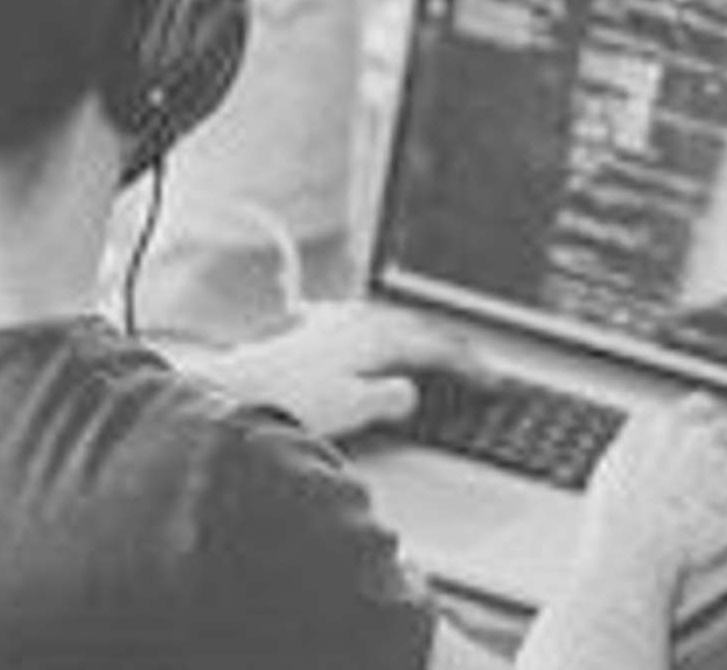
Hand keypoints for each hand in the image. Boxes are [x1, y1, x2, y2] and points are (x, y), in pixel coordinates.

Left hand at [197, 300, 484, 439]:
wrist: (237, 386)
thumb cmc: (291, 399)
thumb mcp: (351, 407)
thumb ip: (389, 398)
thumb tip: (411, 391)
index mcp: (376, 337)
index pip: (435, 346)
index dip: (466, 363)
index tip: (489, 377)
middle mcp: (359, 320)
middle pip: (418, 328)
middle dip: (449, 345)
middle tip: (474, 364)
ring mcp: (337, 318)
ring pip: (393, 322)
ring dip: (419, 336)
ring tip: (436, 352)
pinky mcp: (315, 325)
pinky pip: (365, 323)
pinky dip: (386, 332)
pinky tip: (379, 338)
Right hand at [577, 394, 726, 582]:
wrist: (632, 549)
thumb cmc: (616, 519)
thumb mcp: (614, 467)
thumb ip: (632, 444)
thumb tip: (636, 437)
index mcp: (664, 424)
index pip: (701, 407)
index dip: (717, 417)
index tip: (724, 425)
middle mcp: (698, 435)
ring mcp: (725, 463)